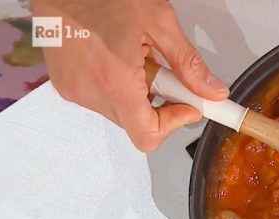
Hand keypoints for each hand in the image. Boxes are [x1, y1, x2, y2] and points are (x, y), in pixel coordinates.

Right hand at [32, 0, 228, 151]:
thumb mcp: (159, 22)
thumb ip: (188, 63)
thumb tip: (212, 91)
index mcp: (113, 81)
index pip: (147, 135)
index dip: (174, 124)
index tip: (187, 105)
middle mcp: (89, 92)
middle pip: (137, 124)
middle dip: (160, 105)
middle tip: (169, 75)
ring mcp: (74, 90)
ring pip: (121, 112)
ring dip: (139, 95)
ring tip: (139, 58)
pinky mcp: (65, 84)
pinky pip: (101, 99)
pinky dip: (118, 87)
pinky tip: (120, 58)